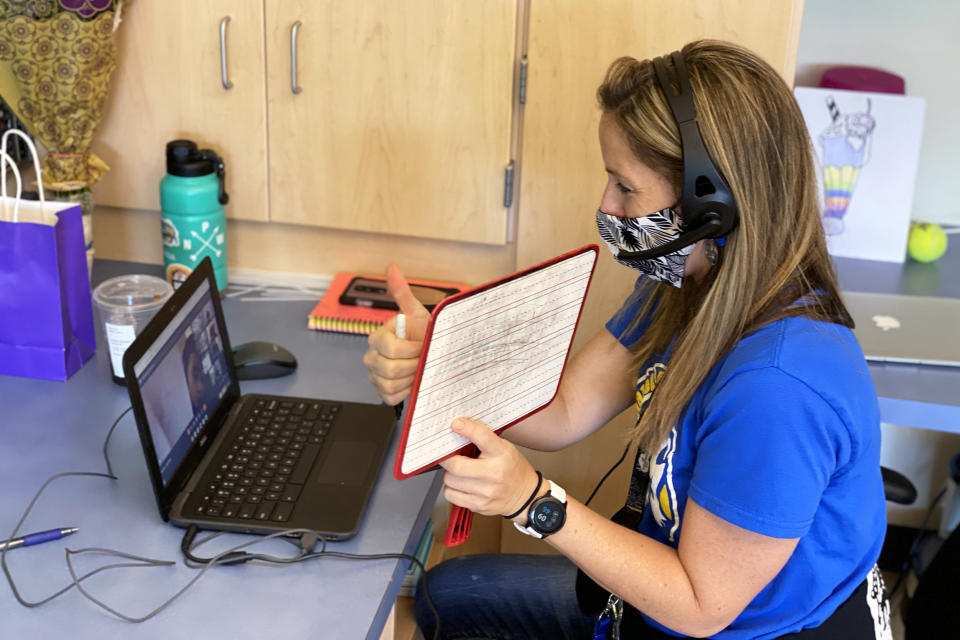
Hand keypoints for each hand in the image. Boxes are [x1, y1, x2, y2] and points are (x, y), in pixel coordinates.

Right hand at [362, 264, 430, 404]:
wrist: (428, 354)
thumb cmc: (421, 334)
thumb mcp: (416, 313)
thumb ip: (402, 292)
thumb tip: (391, 267)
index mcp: (377, 338)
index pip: (389, 349)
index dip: (410, 350)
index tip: (422, 346)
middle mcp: (372, 357)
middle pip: (389, 370)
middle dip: (412, 366)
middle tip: (423, 359)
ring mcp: (374, 376)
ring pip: (390, 385)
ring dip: (410, 379)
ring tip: (418, 369)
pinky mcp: (381, 392)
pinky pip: (390, 397)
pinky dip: (405, 392)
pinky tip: (411, 381)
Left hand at [439, 418, 539, 518]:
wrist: (526, 496)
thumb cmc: (512, 469)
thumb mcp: (504, 448)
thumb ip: (482, 440)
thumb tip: (457, 429)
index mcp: (501, 453)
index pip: (483, 437)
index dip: (467, 428)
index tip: (456, 424)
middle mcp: (494, 473)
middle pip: (456, 465)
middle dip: (447, 459)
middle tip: (448, 456)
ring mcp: (486, 492)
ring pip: (450, 481)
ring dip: (450, 475)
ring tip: (461, 472)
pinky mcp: (479, 505)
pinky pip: (451, 496)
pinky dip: (452, 489)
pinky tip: (462, 485)